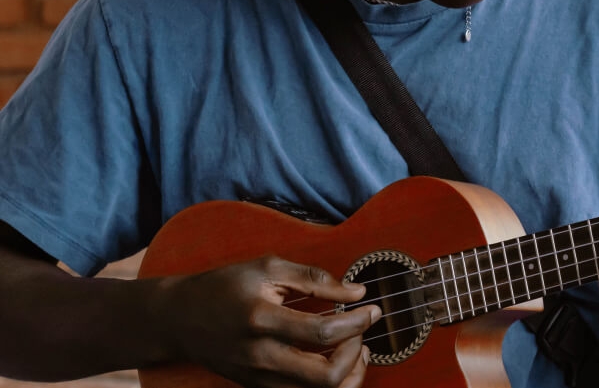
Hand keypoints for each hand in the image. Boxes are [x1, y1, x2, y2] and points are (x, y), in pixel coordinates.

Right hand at [156, 256, 380, 387]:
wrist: (179, 319)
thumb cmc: (225, 286)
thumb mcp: (268, 267)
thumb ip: (315, 278)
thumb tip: (357, 291)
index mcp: (262, 319)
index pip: (323, 332)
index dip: (358, 322)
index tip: (373, 309)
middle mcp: (260, 356)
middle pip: (325, 376)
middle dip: (356, 354)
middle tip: (362, 330)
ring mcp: (258, 378)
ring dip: (348, 374)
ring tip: (357, 348)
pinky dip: (328, 382)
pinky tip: (337, 359)